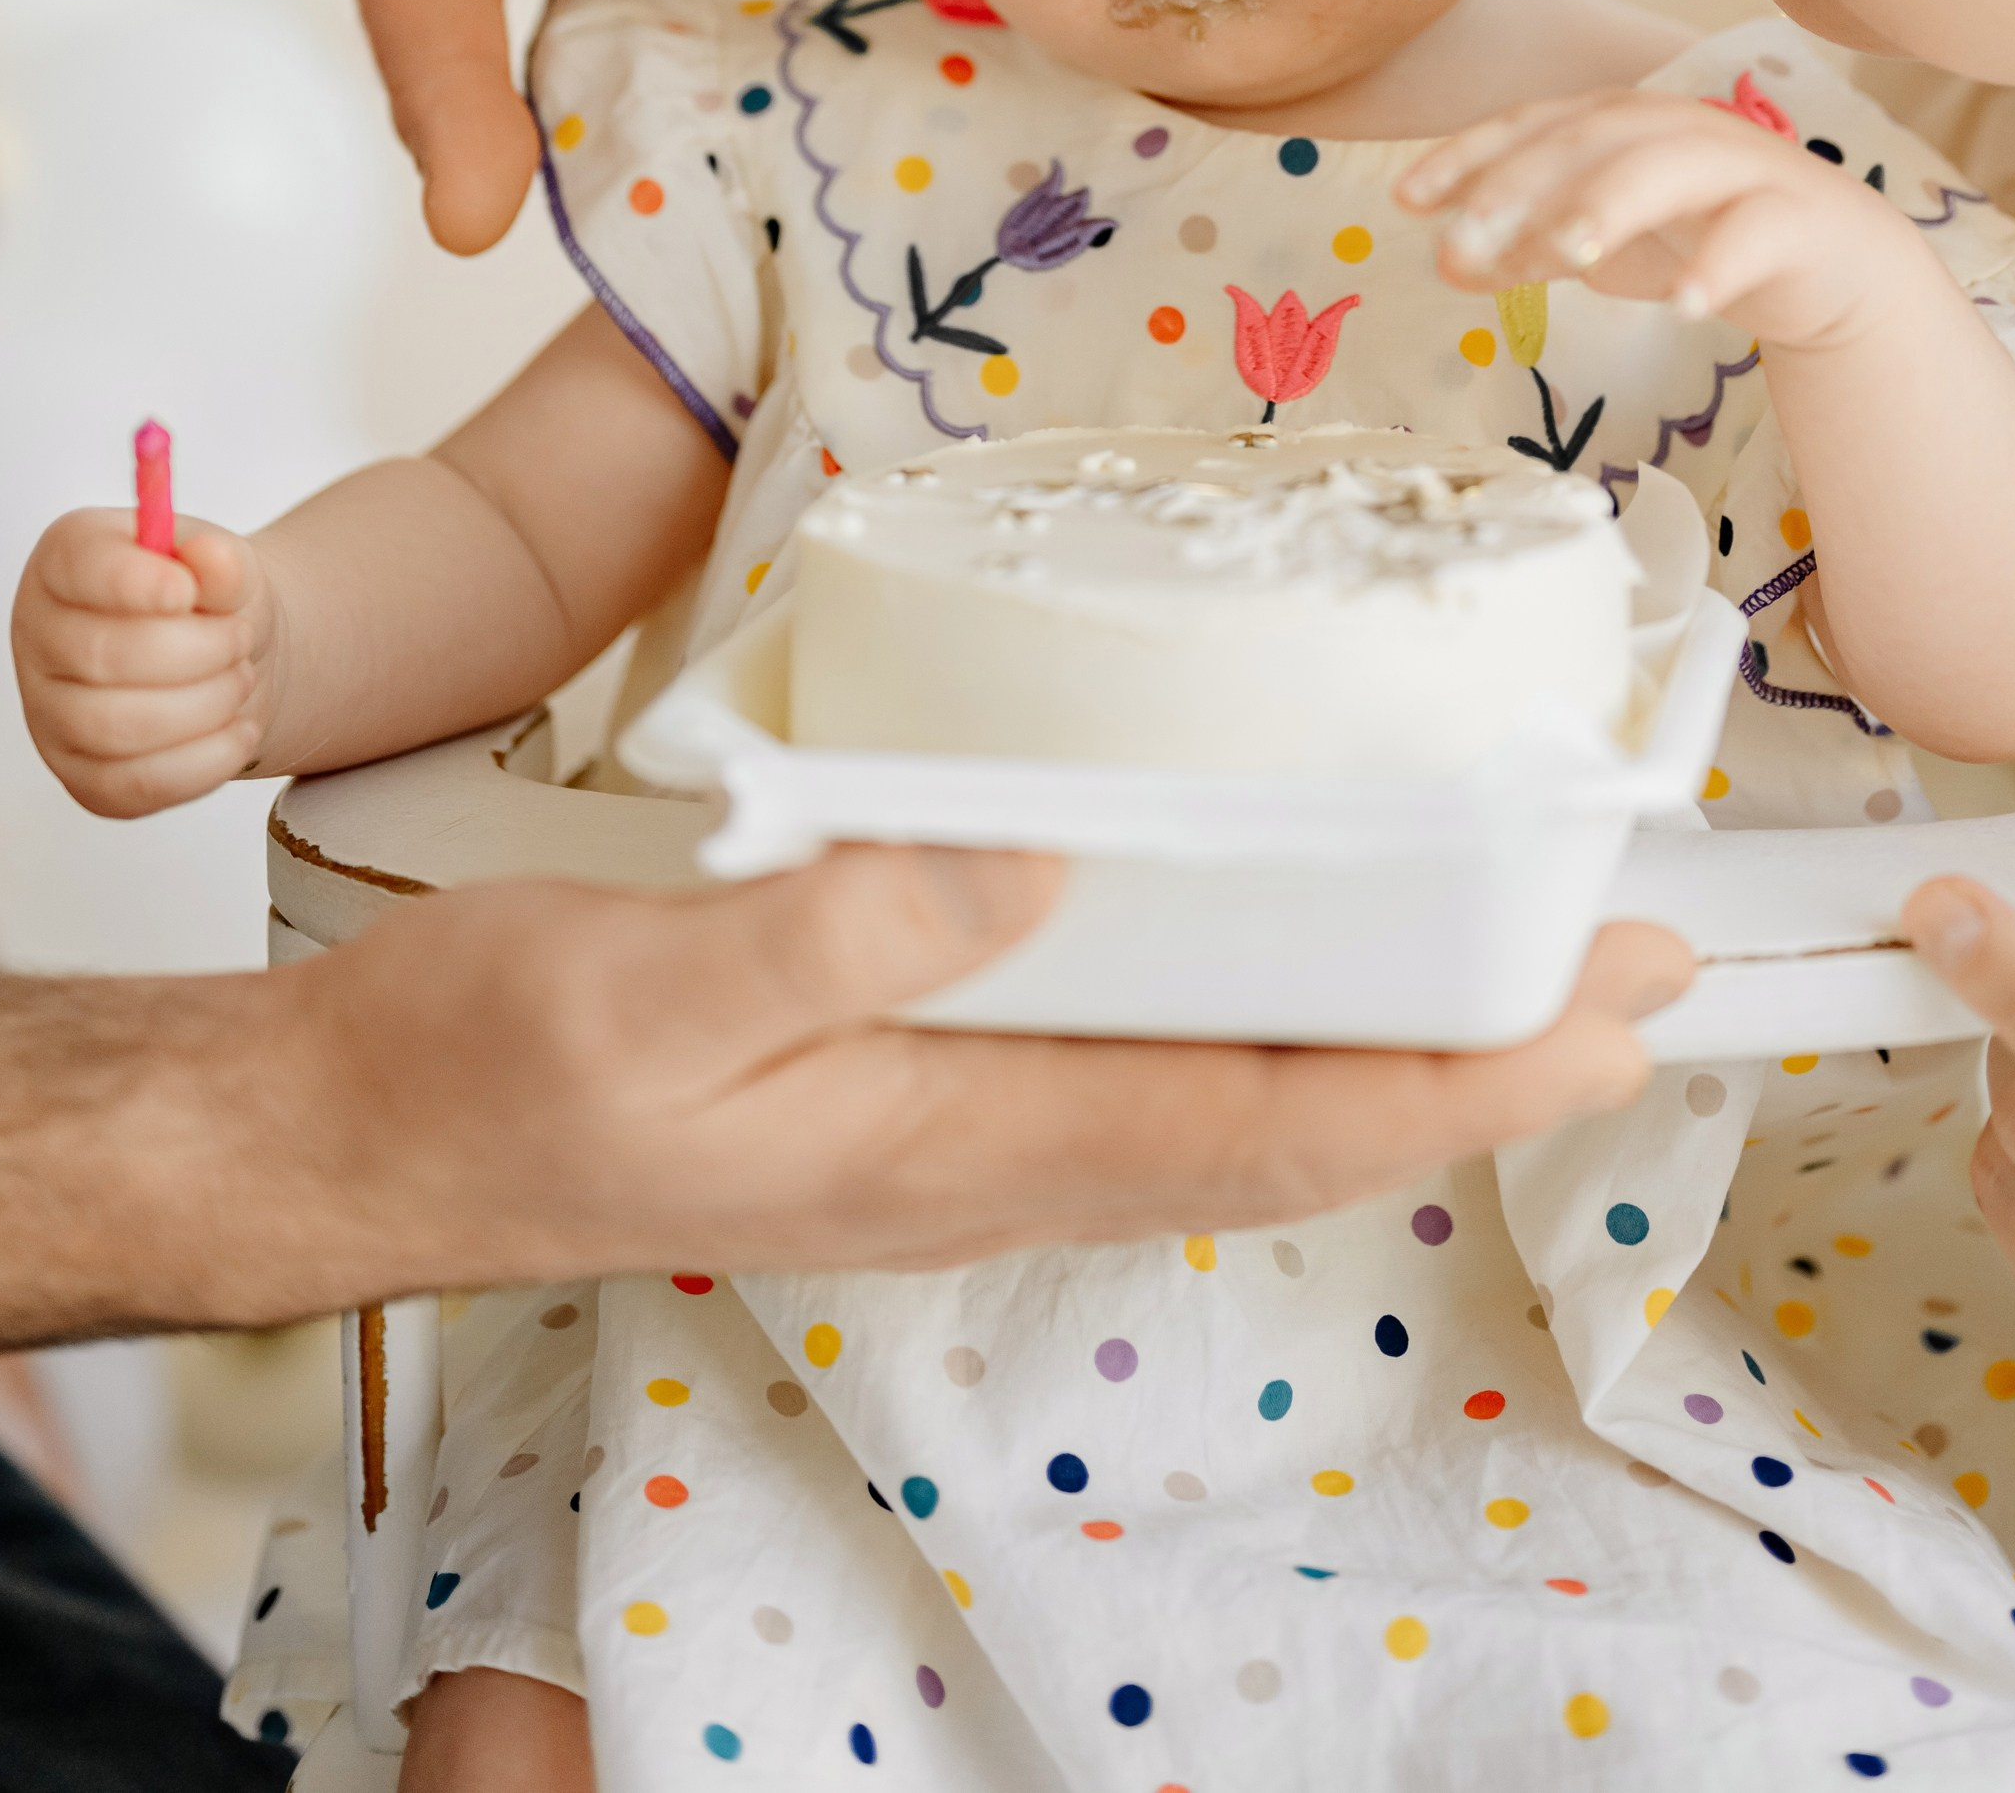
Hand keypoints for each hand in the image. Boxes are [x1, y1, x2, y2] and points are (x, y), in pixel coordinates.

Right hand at [12, 510, 277, 817]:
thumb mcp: (223, 561)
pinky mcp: (85, 779)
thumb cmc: (206, 601)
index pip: (77, 566)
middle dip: (197, 649)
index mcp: (66, 563)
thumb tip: (210, 560)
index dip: (132, 581)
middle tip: (240, 638)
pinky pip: (138, 785)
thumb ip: (220, 558)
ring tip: (239, 678)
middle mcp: (42, 638)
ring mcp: (52, 716)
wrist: (223, 658)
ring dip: (207, 704)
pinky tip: (239, 730)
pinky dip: (207, 759)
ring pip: (117, 729)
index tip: (186, 591)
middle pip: (102, 657)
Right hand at [277, 856, 1693, 1298]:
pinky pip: (1147, 1054)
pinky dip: (1263, 1001)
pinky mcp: (921, 1071)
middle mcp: (999, 1147)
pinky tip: (1283, 932)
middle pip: (1298, 1120)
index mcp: (960, 1141)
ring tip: (1511, 942)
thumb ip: (841, 932)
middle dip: (1482, 1057)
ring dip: (1394, 1029)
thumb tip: (1033, 867)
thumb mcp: (650, 990)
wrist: (382, 1131)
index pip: (1272, 1128)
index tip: (1608, 1016)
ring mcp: (965, 1121)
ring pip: (1236, 1093)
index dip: (1460, 1080)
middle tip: (1632, 962)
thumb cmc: (500, 1071)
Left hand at [1398, 87, 1932, 351]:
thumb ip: (1529, 249)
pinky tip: (1685, 306)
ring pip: (1670, 166)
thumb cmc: (1702, 237)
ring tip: (1564, 253)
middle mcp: (1676, 129)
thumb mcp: (1603, 249)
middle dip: (1522, 184)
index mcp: (1622, 124)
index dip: (1469, 155)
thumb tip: (1446, 261)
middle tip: (1465, 237)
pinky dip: (1719, 264)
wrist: (1834, 266)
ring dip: (1612, 203)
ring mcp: (1740, 166)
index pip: (1533, 124)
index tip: (1406, 200)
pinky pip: (1756, 233)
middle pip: (1591, 137)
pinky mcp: (1796, 217)